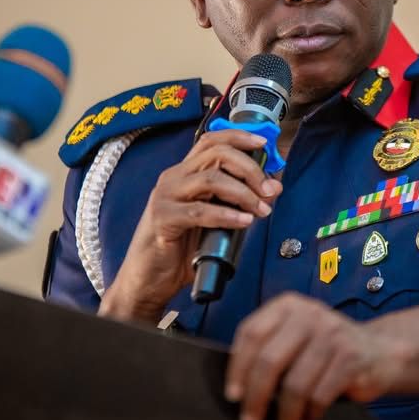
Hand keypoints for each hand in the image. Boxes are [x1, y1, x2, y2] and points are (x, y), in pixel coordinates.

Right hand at [99, 129, 282, 322]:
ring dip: (243, 193)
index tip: (263, 144)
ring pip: (211, 179)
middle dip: (250, 169)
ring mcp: (165, 197)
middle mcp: (173, 178)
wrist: (146, 282)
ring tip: (261, 210)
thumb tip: (272, 189)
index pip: (211, 141)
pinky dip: (226, 215)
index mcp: (184, 174)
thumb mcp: (214, 221)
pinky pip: (199, 211)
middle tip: (270, 191)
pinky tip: (243, 222)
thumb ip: (238, 204)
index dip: (238, 137)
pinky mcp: (162, 219)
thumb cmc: (179, 252)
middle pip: (217, 154)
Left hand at [225, 293, 403, 419]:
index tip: (233, 394)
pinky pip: (319, 396)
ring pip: (295, 384)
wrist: (380, 351)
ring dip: (285, 415)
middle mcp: (309, 314)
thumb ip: (270, 347)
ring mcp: (332, 334)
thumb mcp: (296, 335)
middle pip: (269, 360)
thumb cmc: (327, 348)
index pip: (251, 333)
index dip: (237, 367)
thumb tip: (239, 387)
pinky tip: (309, 416)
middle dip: (256, 397)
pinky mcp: (350, 358)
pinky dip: (310, 413)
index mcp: (288, 305)